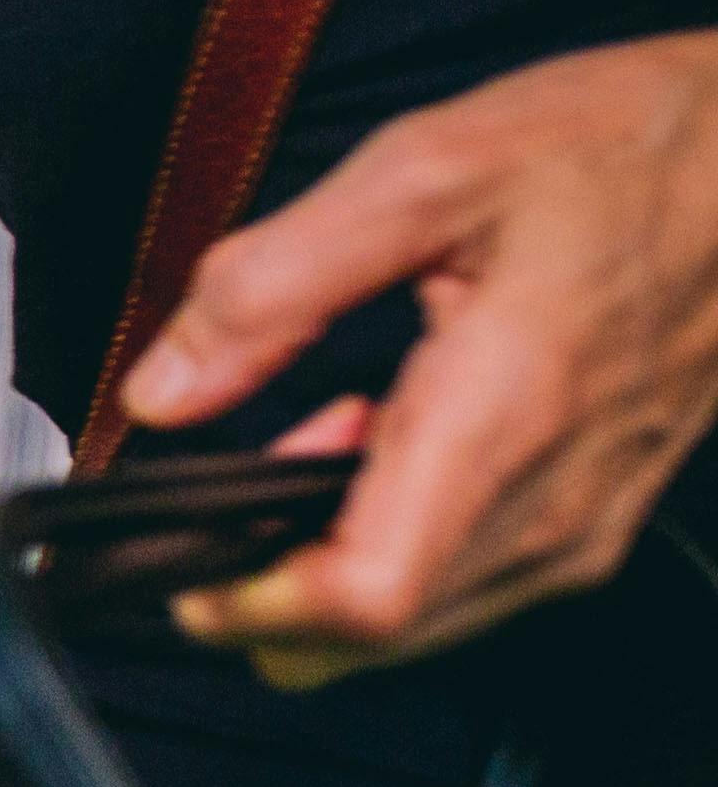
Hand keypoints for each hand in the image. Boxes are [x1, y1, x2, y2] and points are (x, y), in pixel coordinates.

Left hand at [124, 30, 717, 678]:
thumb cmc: (622, 150)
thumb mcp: (421, 171)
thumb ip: (271, 287)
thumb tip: (164, 389)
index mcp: (504, 418)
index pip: (363, 598)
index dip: (249, 604)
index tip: (181, 563)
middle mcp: (556, 498)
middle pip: (376, 636)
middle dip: (273, 583)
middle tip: (240, 478)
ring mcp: (587, 519)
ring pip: (420, 623)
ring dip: (333, 560)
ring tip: (321, 436)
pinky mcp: (598, 515)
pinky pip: (470, 580)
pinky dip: (396, 540)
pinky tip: (386, 442)